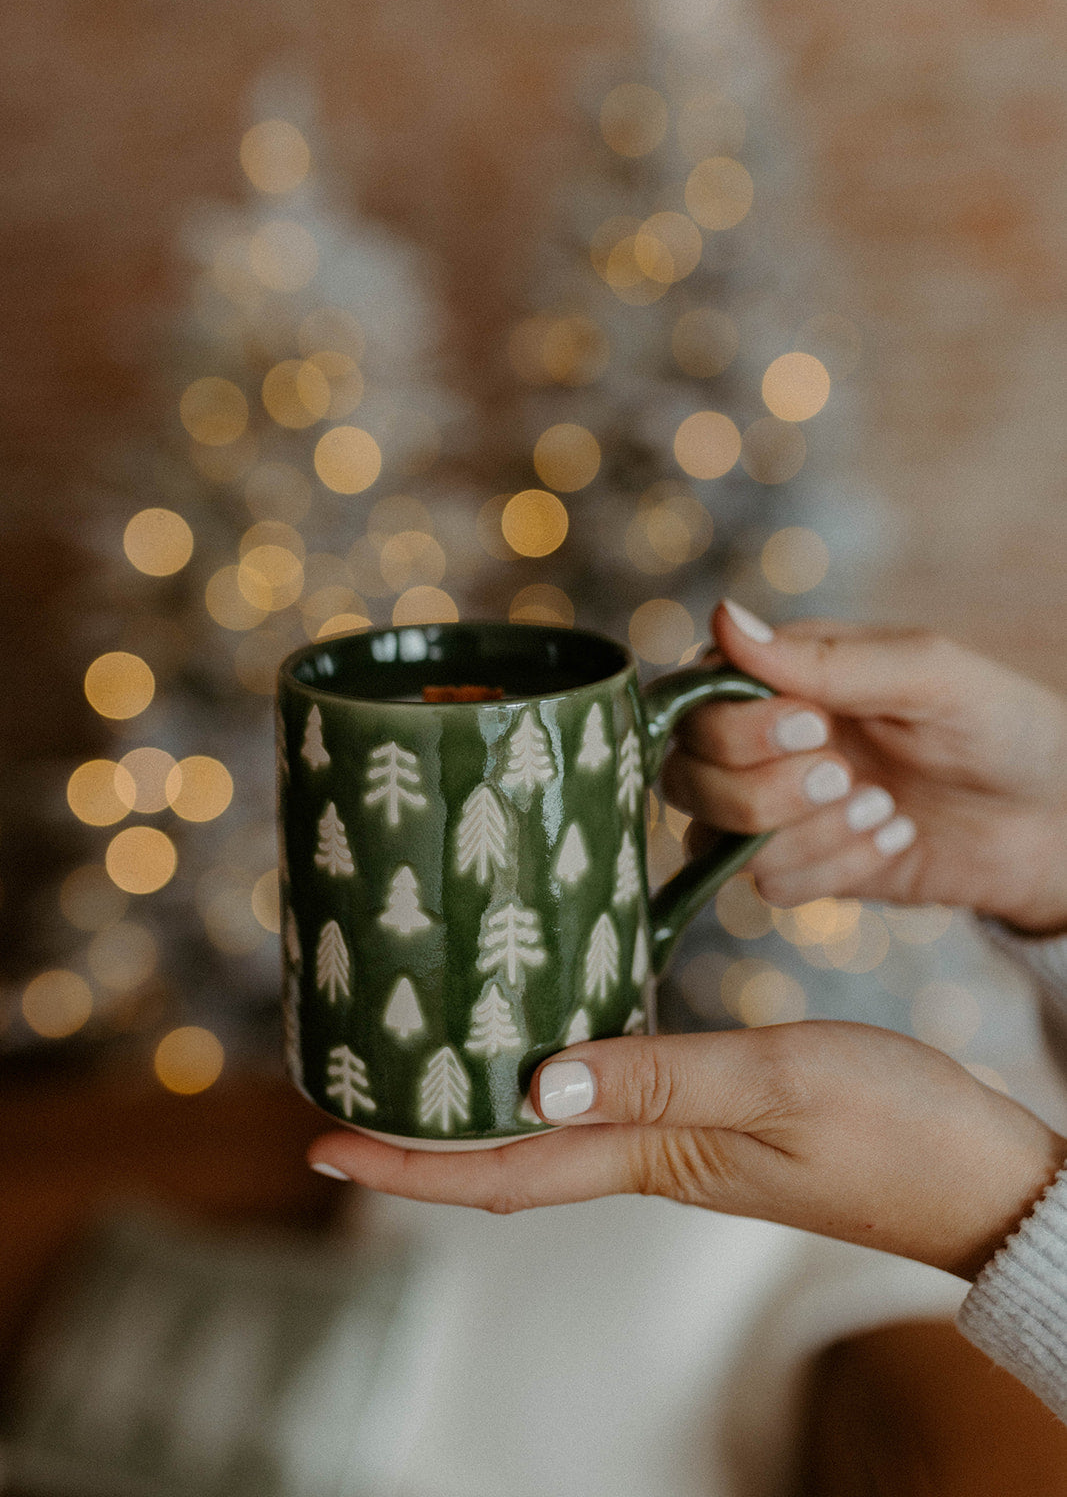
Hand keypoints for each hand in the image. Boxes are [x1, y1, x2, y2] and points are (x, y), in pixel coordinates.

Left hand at [309, 1022, 1066, 1279]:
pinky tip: (552, 1029)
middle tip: (351, 1079)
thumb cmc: (899, 1132)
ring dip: (480, 1100)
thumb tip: (535, 1081)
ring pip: (554, 1125)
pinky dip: (558, 1070)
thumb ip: (664, 1075)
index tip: (322, 1144)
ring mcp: (686, 1140)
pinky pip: (611, 1098)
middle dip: (421, 1133)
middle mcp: (654, 1154)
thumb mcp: (784, 1083)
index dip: (405, 1167)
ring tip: (425, 1046)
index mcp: (656, 1156)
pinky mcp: (720, 1118)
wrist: (985, 1175)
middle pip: (509, 1154)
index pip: (502, 1172)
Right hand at [660, 602, 1066, 933]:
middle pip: (685, 776)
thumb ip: (820, 657)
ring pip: (712, 838)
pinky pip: (768, 886)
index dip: (737, 727)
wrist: (1056, 818)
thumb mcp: (924, 674)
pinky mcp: (803, 868)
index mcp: (781, 674)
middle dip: (762, 791)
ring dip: (802, 834)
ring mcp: (777, 809)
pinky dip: (834, 869)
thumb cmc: (1000, 724)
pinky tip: (894, 837)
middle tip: (846, 776)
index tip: (816, 727)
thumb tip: (721, 616)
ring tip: (883, 808)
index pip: (694, 702)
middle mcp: (762, 741)